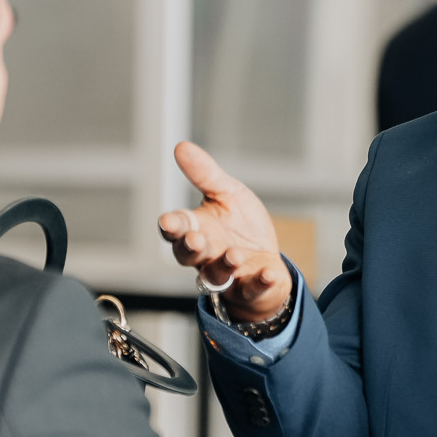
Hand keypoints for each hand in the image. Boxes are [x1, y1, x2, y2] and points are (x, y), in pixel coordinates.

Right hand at [158, 141, 292, 323]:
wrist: (264, 257)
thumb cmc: (239, 226)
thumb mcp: (226, 193)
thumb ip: (205, 174)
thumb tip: (181, 146)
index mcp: (196, 228)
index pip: (177, 228)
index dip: (171, 226)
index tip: (168, 221)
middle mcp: (205, 255)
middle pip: (188, 255)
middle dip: (190, 248)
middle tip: (195, 240)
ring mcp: (226, 274)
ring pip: (215, 275)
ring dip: (223, 266)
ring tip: (235, 255)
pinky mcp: (248, 288)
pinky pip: (251, 289)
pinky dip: (259, 282)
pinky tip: (268, 273)